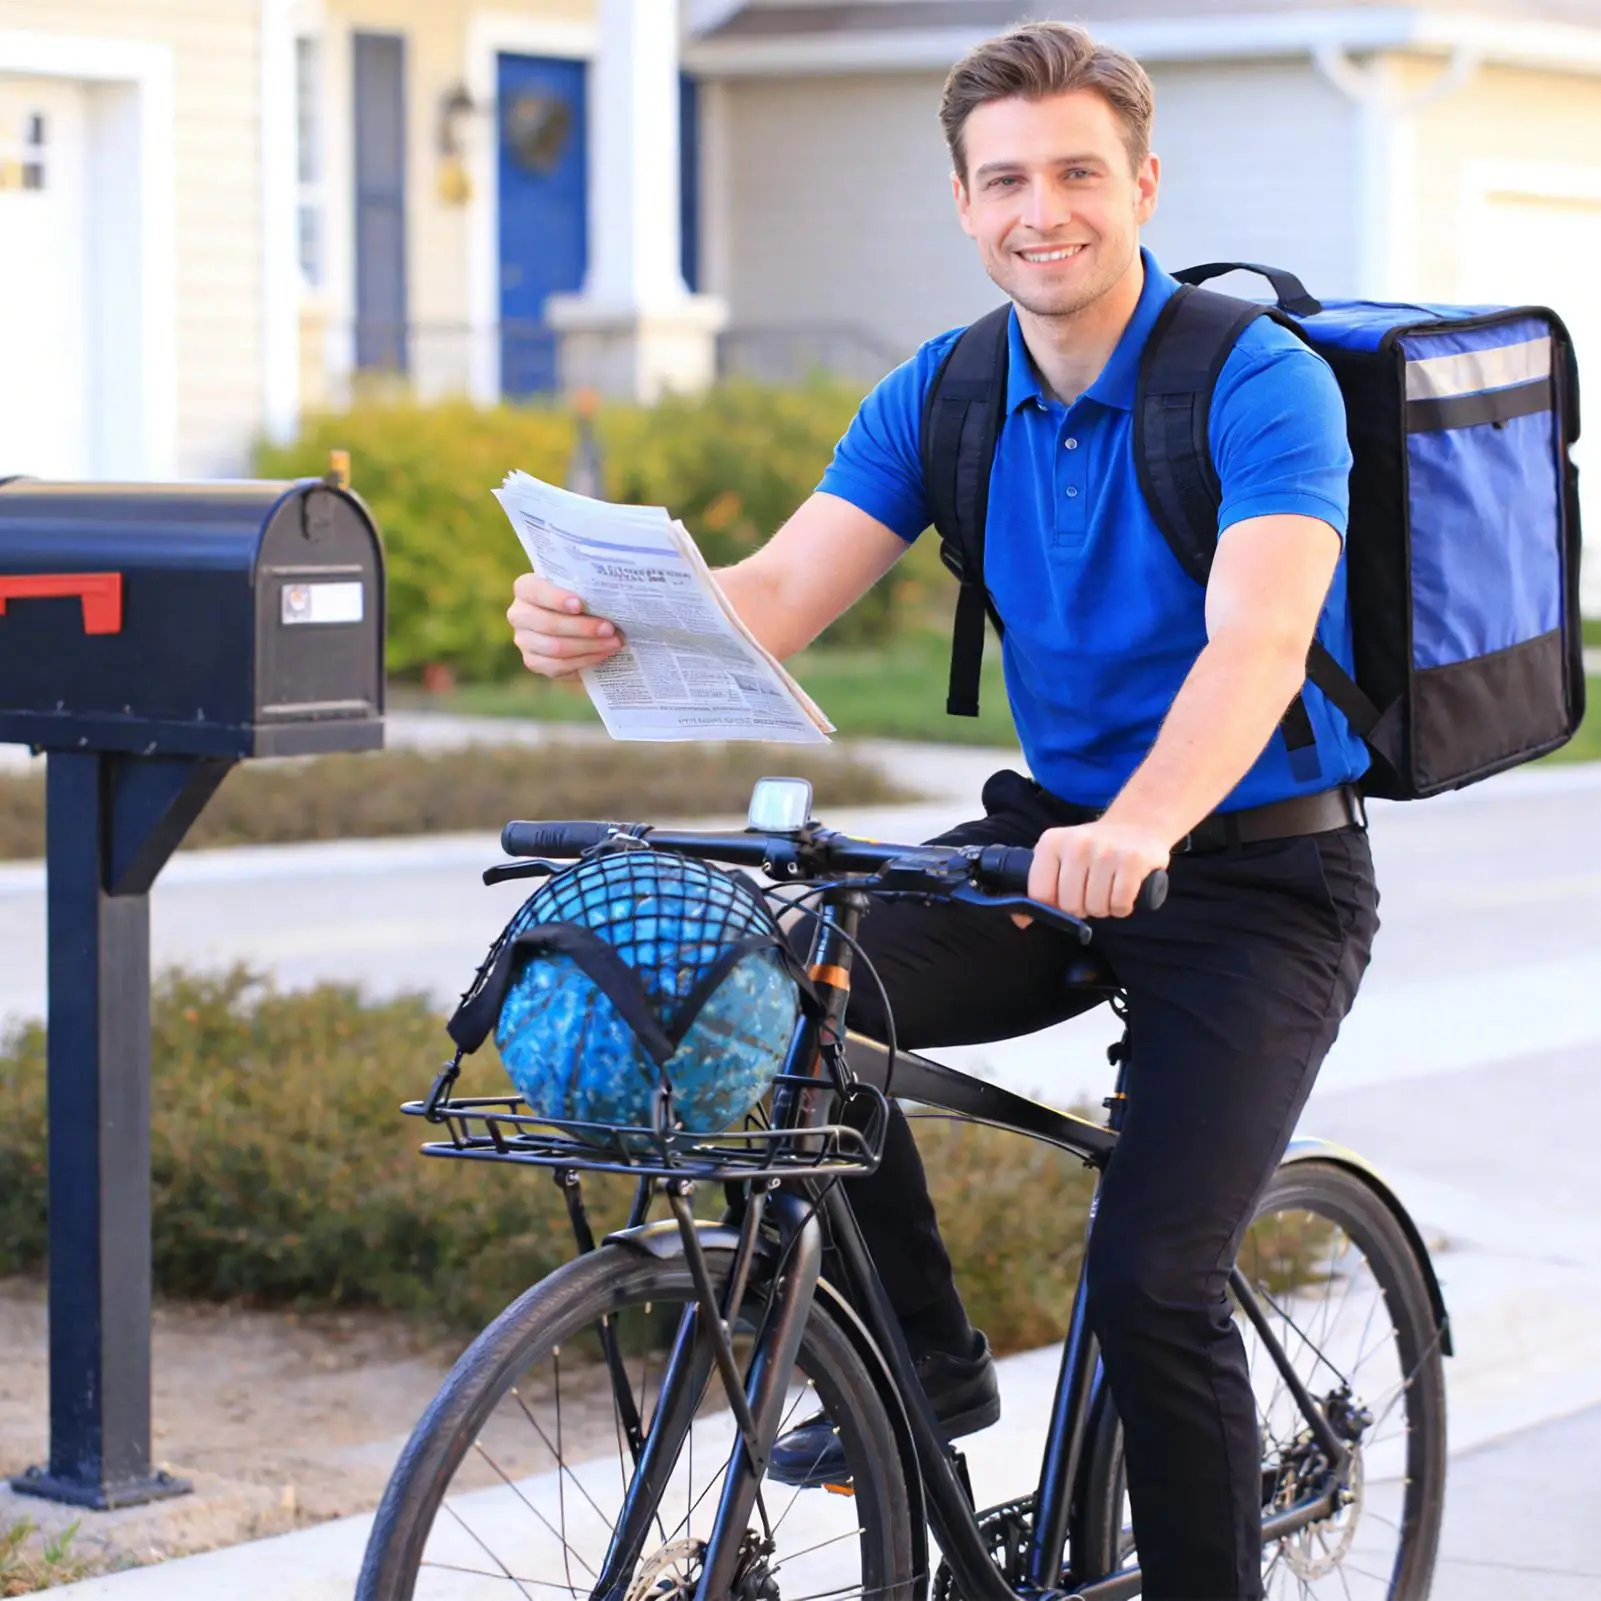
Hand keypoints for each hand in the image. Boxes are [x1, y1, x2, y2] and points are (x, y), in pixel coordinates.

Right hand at [507, 573, 622, 677]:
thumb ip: (587, 589)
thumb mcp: (582, 589)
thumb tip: (609, 595)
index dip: (557, 599)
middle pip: (548, 624)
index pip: (536, 591)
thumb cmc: (582, 600)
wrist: (578, 625)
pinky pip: (558, 665)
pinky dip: (584, 660)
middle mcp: (519, 614)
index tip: (580, 604)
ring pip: (555, 647)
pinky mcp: (533, 661)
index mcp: (525, 588)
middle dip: (583, 628)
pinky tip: (602, 654)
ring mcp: (523, 640)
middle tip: (609, 629)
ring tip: (613, 642)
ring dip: (589, 646)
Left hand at [1019, 820, 1170, 923]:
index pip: (1040, 894)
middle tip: (1091, 892)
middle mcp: (1077, 844)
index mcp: (1051, 843)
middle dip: (1081, 908)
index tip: (1063, 901)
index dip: (1052, 907)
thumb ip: (1039, 886)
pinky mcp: (1132, 860)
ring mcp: (1106, 851)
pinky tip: (1122, 891)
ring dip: (1103, 908)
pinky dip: (1122, 907)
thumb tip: (1021, 920)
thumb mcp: (1059, 857)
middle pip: (1070, 905)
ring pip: (1095, 908)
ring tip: (1107, 890)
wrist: (1135, 826)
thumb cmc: (1092, 851)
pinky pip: (1120, 904)